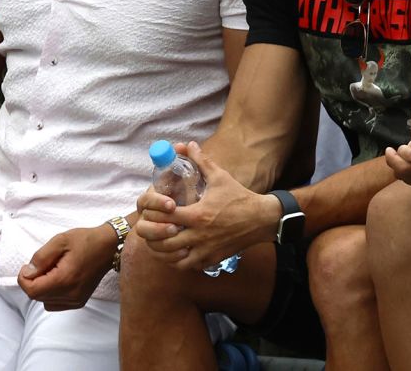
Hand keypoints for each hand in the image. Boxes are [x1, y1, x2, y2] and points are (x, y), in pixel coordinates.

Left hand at [17, 224, 116, 310]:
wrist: (108, 247)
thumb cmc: (85, 241)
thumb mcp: (60, 240)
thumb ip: (41, 257)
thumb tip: (27, 273)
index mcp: (65, 279)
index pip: (32, 291)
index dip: (24, 279)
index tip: (28, 266)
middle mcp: (71, 294)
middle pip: (37, 297)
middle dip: (33, 281)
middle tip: (43, 264)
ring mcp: (76, 300)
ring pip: (45, 301)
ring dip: (42, 287)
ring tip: (53, 270)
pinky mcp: (79, 301)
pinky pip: (55, 303)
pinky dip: (51, 293)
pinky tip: (58, 278)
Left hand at [133, 141, 277, 272]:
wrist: (261, 219)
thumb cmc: (239, 197)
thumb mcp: (220, 176)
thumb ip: (201, 161)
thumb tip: (187, 145)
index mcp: (198, 214)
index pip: (165, 216)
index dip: (154, 212)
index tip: (152, 208)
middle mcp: (199, 235)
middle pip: (164, 241)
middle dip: (152, 235)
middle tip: (149, 227)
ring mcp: (205, 250)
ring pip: (174, 259)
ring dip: (162, 251)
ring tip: (159, 240)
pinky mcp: (211, 259)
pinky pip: (188, 266)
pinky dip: (178, 261)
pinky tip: (176, 250)